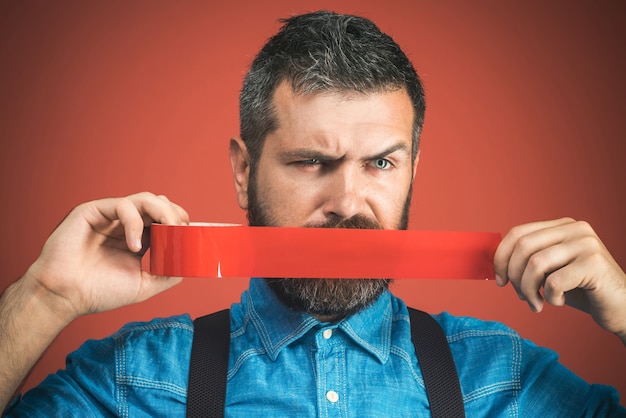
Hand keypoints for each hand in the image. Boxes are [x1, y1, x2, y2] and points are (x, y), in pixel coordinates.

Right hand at [24, 192, 188, 321]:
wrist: (65, 297)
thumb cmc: (97, 292)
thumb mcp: (143, 285)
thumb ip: (167, 275)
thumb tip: (188, 266)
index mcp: (138, 236)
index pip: (165, 219)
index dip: (180, 223)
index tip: (190, 237)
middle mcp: (125, 223)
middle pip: (159, 204)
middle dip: (176, 215)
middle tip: (182, 231)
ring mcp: (110, 216)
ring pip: (145, 198)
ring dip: (163, 211)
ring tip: (168, 230)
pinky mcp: (93, 211)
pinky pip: (122, 205)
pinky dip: (134, 223)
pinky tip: (134, 247)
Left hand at [494, 218, 625, 342]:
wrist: (621, 307)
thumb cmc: (582, 289)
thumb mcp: (551, 269)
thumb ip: (529, 260)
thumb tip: (495, 263)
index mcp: (562, 225)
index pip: (518, 233)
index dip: (501, 257)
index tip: (499, 279)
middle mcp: (575, 229)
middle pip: (523, 246)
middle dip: (514, 275)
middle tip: (520, 295)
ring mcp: (586, 244)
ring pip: (535, 264)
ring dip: (529, 289)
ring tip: (536, 303)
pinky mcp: (594, 264)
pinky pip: (554, 282)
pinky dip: (550, 298)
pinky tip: (559, 302)